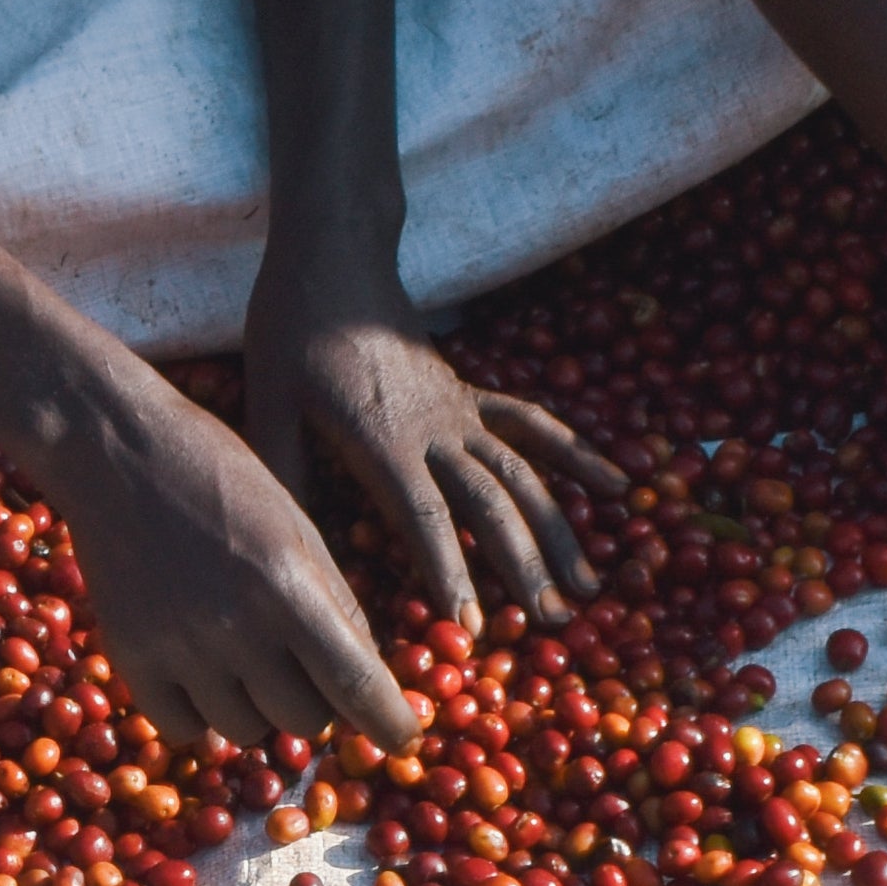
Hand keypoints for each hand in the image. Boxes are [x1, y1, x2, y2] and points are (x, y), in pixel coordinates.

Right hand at [40, 345, 426, 753]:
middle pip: (304, 720)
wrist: (116, 449)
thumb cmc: (221, 476)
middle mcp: (234, 625)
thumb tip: (369, 680)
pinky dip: (202, 714)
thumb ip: (335, 602)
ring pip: (245, 732)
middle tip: (301, 667)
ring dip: (258, 710)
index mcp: (289, 584)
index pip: (356, 683)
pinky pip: (185, 729)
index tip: (403, 738)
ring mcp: (178, 647)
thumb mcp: (296, 526)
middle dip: (317, 704)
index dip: (389, 723)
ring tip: (244, 659)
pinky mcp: (129, 659)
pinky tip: (200, 670)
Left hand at [240, 247, 602, 636]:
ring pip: (524, 473)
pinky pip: (532, 425)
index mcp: (383, 440)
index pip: (426, 519)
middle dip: (523, 566)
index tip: (471, 626)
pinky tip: (617, 487)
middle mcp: (435, 428)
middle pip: (492, 503)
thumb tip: (301, 551)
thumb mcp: (269, 409)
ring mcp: (461, 409)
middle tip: (551, 622)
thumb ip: (289, 479)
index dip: (450, 574)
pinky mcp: (471, 393)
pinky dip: (576, 455)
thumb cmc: (290, 336)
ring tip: (586, 584)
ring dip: (559, 529)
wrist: (332, 259)